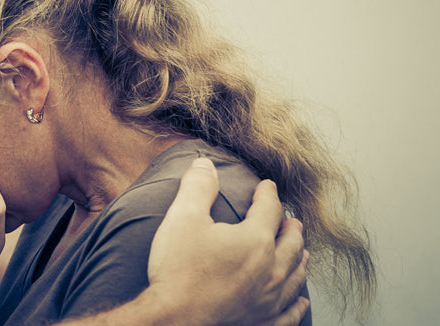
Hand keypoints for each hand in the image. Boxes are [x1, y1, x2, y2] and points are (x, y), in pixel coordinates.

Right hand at [146, 158, 309, 325]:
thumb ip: (197, 186)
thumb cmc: (177, 270)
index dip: (268, 194)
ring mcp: (269, 300)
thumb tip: (205, 164)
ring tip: (301, 251)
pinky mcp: (262, 322)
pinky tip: (300, 299)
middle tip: (291, 220)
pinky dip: (298, 302)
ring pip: (295, 275)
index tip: (267, 187)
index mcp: (255, 240)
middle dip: (291, 227)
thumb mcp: (182, 218)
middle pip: (292, 242)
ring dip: (299, 259)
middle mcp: (271, 270)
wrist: (173, 319)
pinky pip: (290, 312)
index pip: (270, 209)